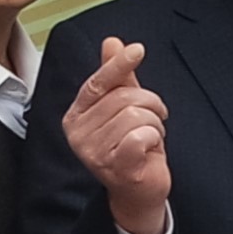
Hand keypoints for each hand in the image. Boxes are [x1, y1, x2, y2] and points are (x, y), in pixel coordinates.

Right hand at [63, 37, 170, 233]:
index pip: (97, 83)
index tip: (137, 49)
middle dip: (151, 105)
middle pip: (124, 98)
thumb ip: (118, 77)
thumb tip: (112, 42)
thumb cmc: (133, 148)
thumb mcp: (125, 108)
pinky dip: (154, 138)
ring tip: (151, 138)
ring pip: (137, 116)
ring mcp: (93, 152)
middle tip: (156, 120)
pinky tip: (150, 150)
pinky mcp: (114, 167)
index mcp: (76, 115)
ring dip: (155, 124)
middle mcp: (78, 134)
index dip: (117, 65)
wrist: (140, 191)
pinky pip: (141, 136)